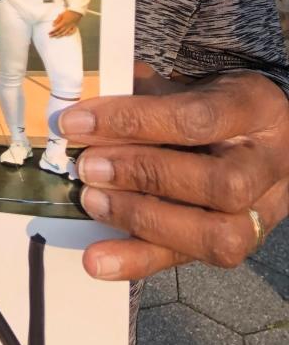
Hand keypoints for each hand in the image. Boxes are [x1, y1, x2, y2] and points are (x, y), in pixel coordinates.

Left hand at [49, 9, 82, 37]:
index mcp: (63, 23)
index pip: (56, 28)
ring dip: (59, 35)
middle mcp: (67, 26)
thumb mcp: (62, 14)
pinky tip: (66, 35)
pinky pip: (71, 32)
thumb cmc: (69, 12)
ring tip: (56, 37)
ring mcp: (71, 27)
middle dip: (54, 34)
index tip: (49, 33)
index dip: (52, 31)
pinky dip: (68, 34)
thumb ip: (57, 20)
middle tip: (50, 36)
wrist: (77, 11)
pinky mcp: (74, 27)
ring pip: (64, 33)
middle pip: (60, 32)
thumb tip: (53, 24)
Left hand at [61, 66, 288, 281]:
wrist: (265, 134)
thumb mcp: (188, 84)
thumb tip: (83, 109)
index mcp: (254, 108)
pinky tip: (98, 260)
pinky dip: (139, 260)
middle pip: (217, 182)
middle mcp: (267, 164)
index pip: (196, 117)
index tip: (77, 123)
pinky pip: (192, 260)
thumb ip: (143, 93)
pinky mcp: (240, 244)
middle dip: (143, 175)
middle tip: (88, 167)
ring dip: (143, 220)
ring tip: (92, 202)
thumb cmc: (215, 102)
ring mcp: (262, 211)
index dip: (133, 121)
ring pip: (216, 235)